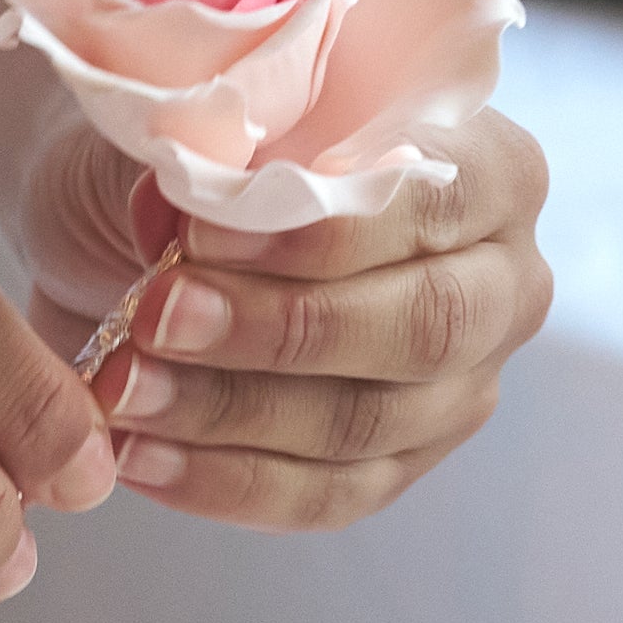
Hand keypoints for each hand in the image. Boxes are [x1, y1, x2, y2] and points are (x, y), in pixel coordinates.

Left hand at [6, 106, 551, 530]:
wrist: (139, 238)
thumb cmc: (192, 162)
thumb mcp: (189, 125)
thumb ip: (202, 152)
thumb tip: (181, 205)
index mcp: (490, 169)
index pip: (440, 200)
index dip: (325, 230)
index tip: (198, 236)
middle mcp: (501, 286)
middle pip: (424, 327)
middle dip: (280, 329)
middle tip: (158, 317)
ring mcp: (456, 392)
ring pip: (363, 423)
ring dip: (228, 411)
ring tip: (122, 388)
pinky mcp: (393, 469)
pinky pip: (320, 496)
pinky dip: (218, 481)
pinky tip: (136, 455)